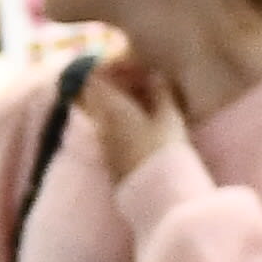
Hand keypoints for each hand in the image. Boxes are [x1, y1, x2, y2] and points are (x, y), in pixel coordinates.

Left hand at [79, 59, 187, 180]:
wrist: (156, 194)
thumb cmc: (164, 150)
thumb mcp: (169, 117)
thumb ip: (162, 92)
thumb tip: (156, 75)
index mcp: (111, 107)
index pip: (92, 79)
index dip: (108, 68)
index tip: (129, 67)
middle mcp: (101, 124)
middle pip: (97, 96)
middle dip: (116, 86)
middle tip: (143, 84)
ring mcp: (104, 144)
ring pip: (105, 115)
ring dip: (121, 106)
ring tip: (149, 104)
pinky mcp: (111, 161)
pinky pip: (111, 133)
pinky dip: (123, 123)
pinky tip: (145, 128)